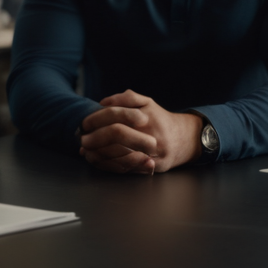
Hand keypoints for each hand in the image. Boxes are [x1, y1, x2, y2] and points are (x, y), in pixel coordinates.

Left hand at [79, 90, 201, 173]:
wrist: (185, 140)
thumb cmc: (160, 119)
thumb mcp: (147, 103)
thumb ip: (126, 98)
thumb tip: (103, 102)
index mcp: (146, 116)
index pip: (116, 115)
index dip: (96, 119)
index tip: (84, 124)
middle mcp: (150, 134)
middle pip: (116, 136)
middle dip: (96, 138)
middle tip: (82, 140)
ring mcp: (152, 152)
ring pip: (120, 155)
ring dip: (99, 154)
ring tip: (86, 152)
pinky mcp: (153, 167)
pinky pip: (127, 168)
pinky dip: (110, 166)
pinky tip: (99, 161)